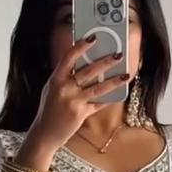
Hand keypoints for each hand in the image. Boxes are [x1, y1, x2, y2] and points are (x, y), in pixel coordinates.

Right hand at [31, 36, 129, 150]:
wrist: (44, 133)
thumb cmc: (49, 109)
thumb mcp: (52, 89)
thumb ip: (65, 77)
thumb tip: (83, 64)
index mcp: (55, 79)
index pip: (69, 57)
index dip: (81, 46)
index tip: (93, 38)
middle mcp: (64, 89)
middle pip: (88, 71)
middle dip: (105, 62)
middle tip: (118, 54)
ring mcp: (73, 102)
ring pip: (98, 88)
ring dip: (114, 80)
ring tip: (126, 74)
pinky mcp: (81, 114)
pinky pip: (98, 104)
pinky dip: (109, 99)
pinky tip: (120, 93)